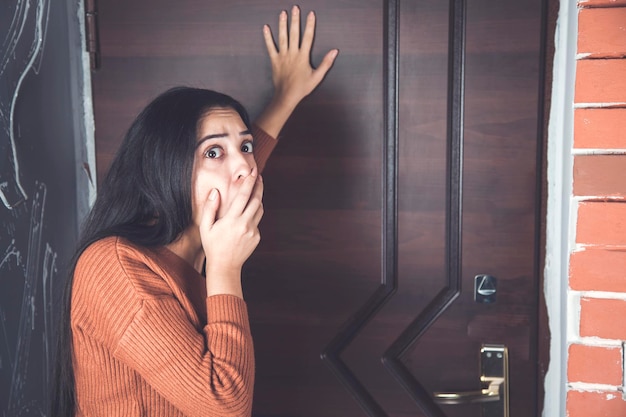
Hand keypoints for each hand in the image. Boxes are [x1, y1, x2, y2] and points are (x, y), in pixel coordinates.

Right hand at [199, 171, 263, 296]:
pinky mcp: (257, 237)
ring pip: (259, 210)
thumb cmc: (212, 246)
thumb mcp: (205, 227)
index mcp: (232, 220)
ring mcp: (253, 231)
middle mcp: (245, 224)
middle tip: (259, 176)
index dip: (250, 182)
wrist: (225, 266)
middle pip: (257, 200)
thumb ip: (210, 208)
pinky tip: (246, 215)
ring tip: (255, 190)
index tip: (253, 172)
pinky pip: (257, 221)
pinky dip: (253, 215)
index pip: (243, 196)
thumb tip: (215, 192)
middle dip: (259, 186)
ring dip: (258, 199)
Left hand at [255, 6, 337, 137]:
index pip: (308, 37)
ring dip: (282, 24)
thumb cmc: (303, 87)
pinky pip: (270, 47)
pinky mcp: (274, 60)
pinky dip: (267, 37)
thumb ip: (326, 63)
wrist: (286, 96)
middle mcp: (292, 54)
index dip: (310, 25)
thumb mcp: (317, 76)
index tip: (310, 14)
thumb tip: (334, 51)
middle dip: (295, 20)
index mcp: (303, 57)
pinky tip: (265, 28)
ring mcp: (282, 56)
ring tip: (282, 13)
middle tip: (295, 8)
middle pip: (294, 33)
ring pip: (282, 37)